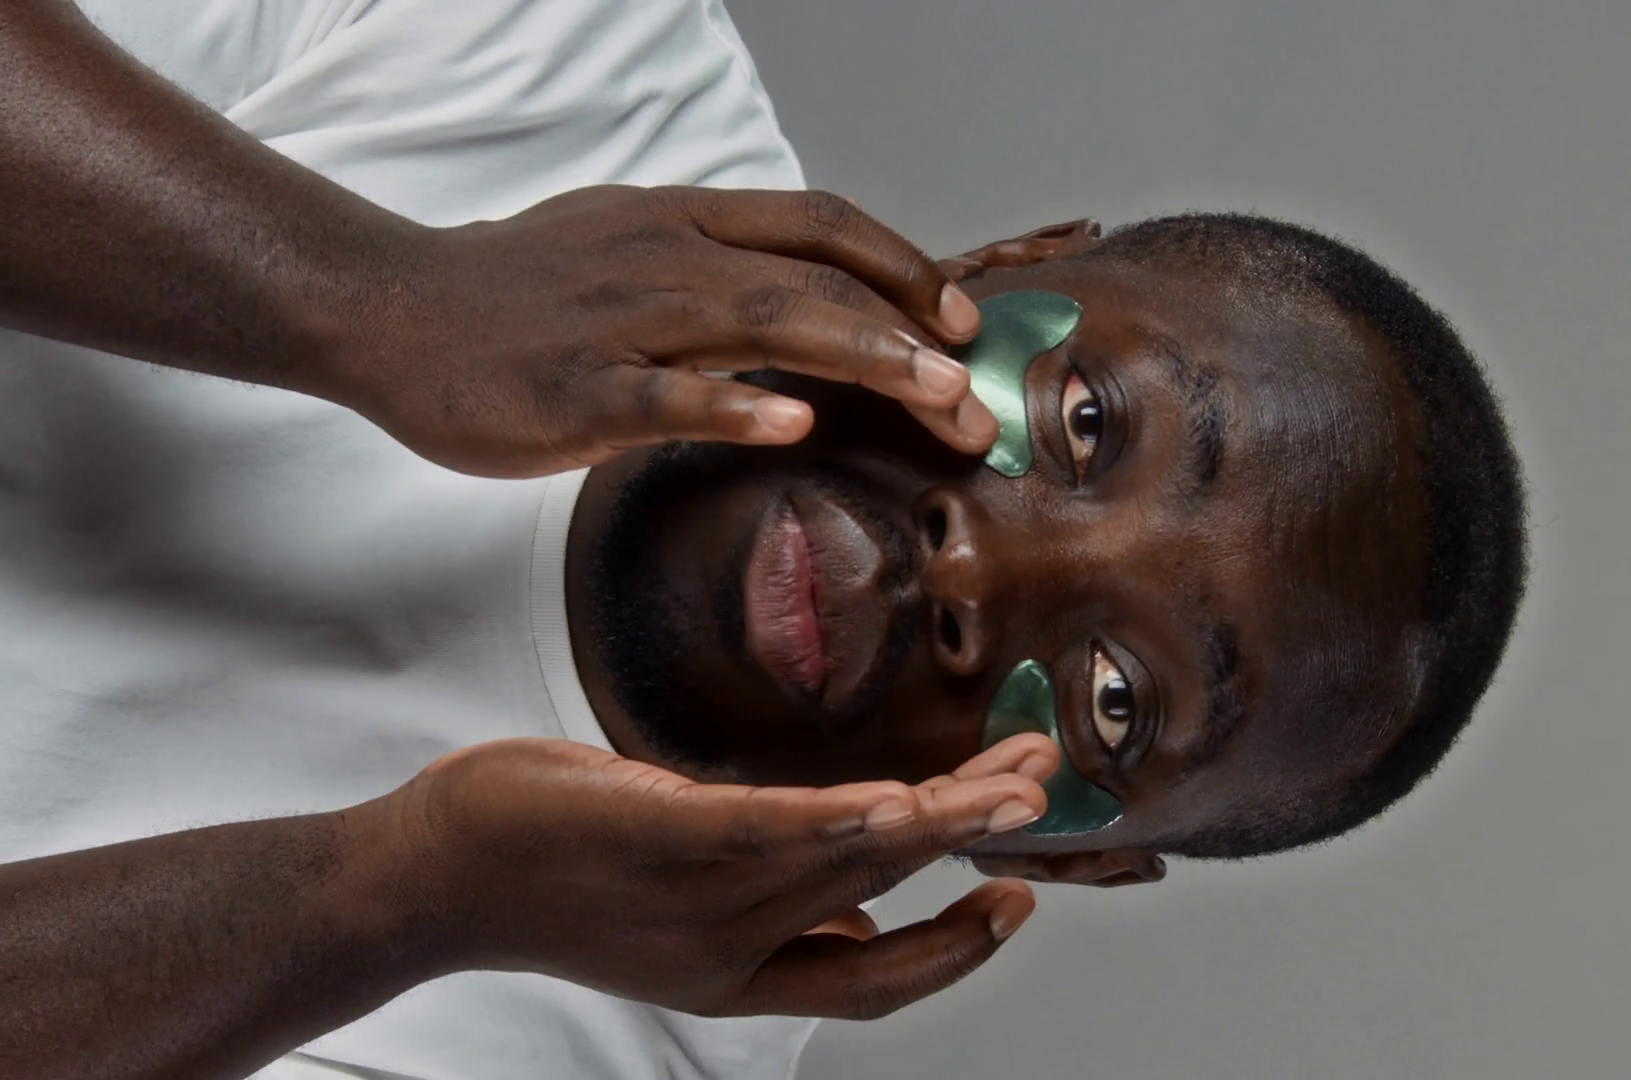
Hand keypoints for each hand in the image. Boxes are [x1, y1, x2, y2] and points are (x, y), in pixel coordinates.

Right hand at [340, 187, 997, 477]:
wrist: (390, 309)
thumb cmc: (522, 295)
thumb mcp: (634, 252)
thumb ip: (722, 275)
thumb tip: (816, 310)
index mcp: (687, 223)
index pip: (823, 226)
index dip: (904, 268)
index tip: (962, 322)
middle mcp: (669, 257)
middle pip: (817, 282)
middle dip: (912, 341)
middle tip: (976, 403)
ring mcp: (621, 319)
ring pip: (763, 322)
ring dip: (864, 356)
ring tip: (935, 397)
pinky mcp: (574, 385)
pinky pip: (663, 392)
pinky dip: (733, 402)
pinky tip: (792, 422)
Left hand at [371, 734, 1058, 1018]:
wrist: (428, 878)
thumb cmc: (549, 872)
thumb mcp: (670, 908)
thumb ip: (765, 908)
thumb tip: (859, 897)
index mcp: (736, 972)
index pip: (872, 979)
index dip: (953, 950)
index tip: (1013, 897)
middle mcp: (727, 951)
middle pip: (882, 912)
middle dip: (972, 858)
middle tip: (1042, 804)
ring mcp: (692, 897)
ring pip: (845, 862)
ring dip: (939, 821)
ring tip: (1010, 785)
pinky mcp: (655, 836)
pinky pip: (766, 831)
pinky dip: (840, 819)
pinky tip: (899, 798)